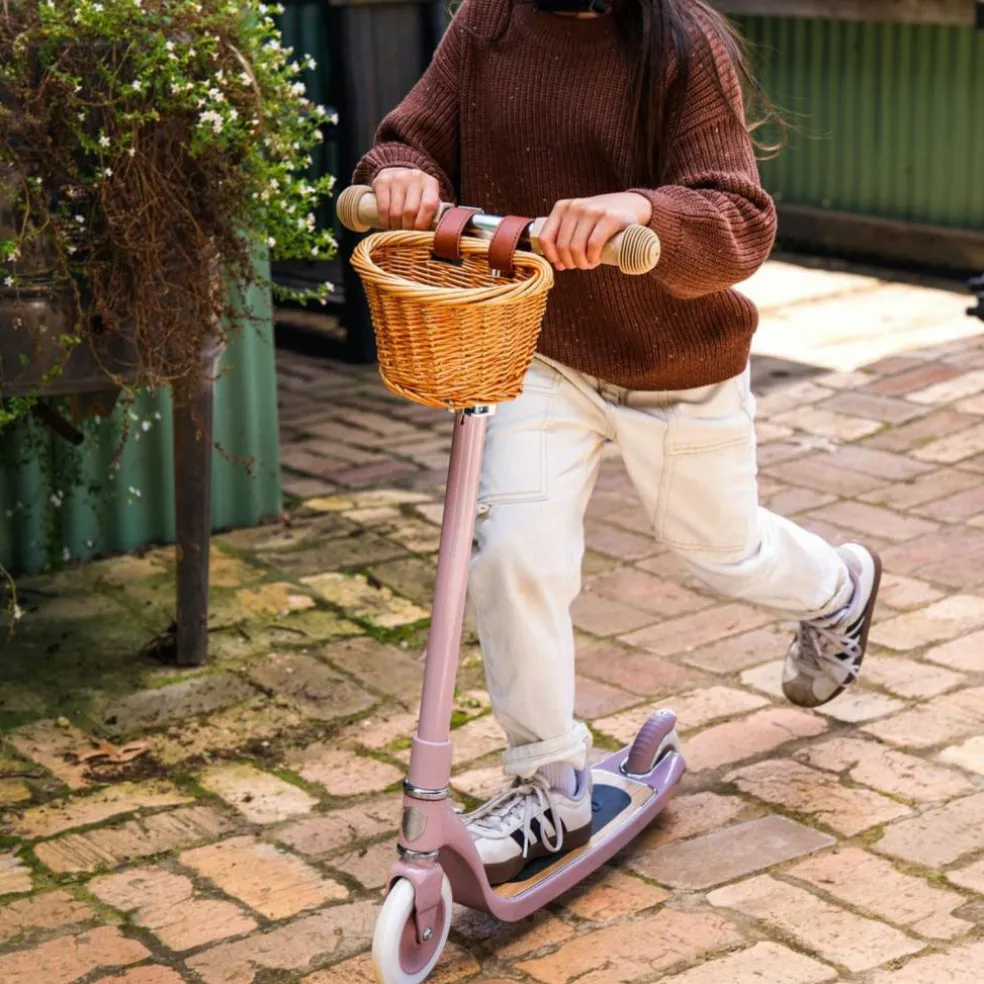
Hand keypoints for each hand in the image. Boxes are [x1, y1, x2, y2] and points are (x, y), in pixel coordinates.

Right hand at [372, 167, 440, 230]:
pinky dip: (384, 221)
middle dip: (407, 227)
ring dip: (395, 226)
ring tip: (396, 230)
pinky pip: (383, 207)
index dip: (423, 223)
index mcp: (430, 183)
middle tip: (406, 234)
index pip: (428, 206)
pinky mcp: (382, 181)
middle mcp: (415, 177)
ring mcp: (397, 177)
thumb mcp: (426, 198)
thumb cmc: (415, 194)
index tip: (418, 233)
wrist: (396, 173)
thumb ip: (431, 214)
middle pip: (410, 210)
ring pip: (396, 212)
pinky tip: (387, 224)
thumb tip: (430, 236)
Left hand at [538, 192, 652, 270]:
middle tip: (581, 265)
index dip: (552, 257)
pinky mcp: (609, 217)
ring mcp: (592, 210)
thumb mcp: (579, 222)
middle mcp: (575, 207)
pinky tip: (596, 260)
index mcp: (562, 207)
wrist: (632, 205)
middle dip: (570, 262)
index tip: (561, 264)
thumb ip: (565, 237)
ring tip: (590, 263)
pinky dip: (593, 257)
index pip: (545, 237)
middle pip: (562, 246)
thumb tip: (557, 264)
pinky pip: (593, 244)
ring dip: (582, 263)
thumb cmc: (601, 221)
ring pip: (576, 248)